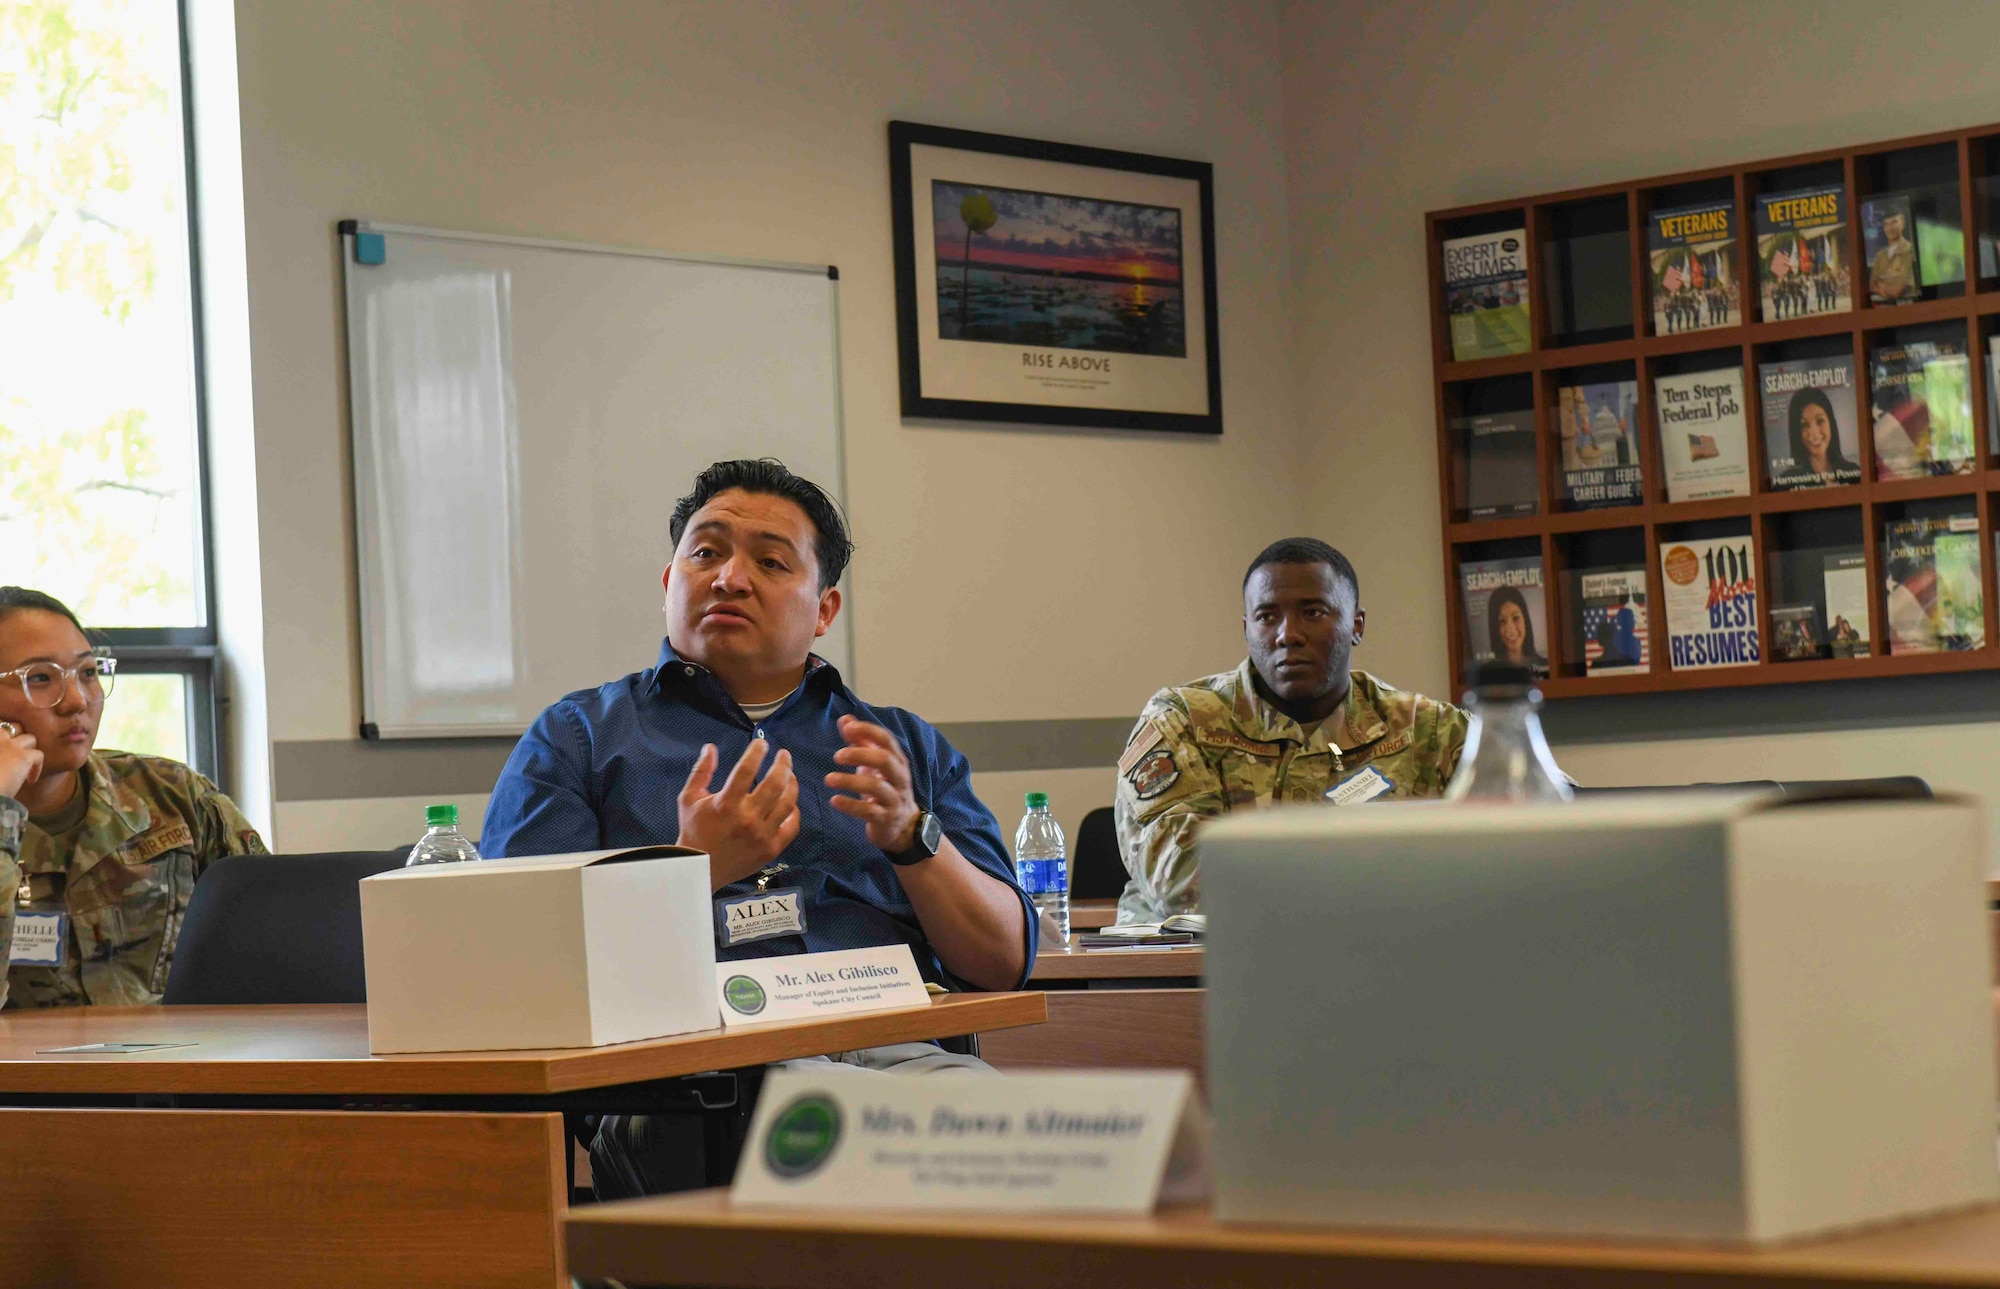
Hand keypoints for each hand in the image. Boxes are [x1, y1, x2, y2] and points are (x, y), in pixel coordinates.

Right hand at [0, 722, 42, 800]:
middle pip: (11, 726)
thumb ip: (1, 756)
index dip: (4, 733)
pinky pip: (39, 755)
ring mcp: (9, 745)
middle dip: (17, 736)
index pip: (0, 725)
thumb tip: (4, 761)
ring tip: (25, 765)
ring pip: (29, 738)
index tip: (7, 751)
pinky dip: (37, 767)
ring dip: (29, 750)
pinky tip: (30, 780)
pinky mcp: (23, 757)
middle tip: (17, 753)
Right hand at [677, 739, 798, 885]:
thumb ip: (701, 771)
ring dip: (792, 785)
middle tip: (784, 755)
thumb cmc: (693, 831)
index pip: (746, 770)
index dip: (756, 752)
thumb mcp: (689, 799)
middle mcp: (747, 819)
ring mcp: (762, 835)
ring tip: (790, 775)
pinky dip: (794, 812)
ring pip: (788, 803)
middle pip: (775, 784)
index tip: (761, 743)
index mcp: (726, 804)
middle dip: (783, 764)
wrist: (699, 869)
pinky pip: (791, 826)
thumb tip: (710, 748)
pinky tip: (790, 802)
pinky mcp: (771, 849)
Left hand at [826, 716, 919, 851]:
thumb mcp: (874, 765)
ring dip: (850, 781)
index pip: (887, 739)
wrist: (902, 826)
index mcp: (897, 761)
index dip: (868, 730)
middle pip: (885, 760)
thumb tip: (845, 719)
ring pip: (876, 787)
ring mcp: (894, 799)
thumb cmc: (885, 789)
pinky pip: (869, 811)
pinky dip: (850, 805)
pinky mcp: (886, 818)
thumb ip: (860, 741)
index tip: (848, 728)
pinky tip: (834, 800)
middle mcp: (899, 778)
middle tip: (836, 756)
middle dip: (860, 755)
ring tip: (829, 779)